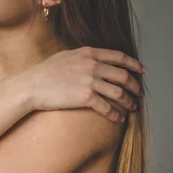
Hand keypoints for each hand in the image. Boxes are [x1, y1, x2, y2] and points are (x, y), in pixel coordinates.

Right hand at [27, 46, 144, 120]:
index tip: (142, 71)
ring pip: (118, 93)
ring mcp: (89, 81)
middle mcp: (92, 65)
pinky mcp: (85, 98)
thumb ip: (83, 57)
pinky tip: (119, 119)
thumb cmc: (44, 72)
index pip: (119, 57)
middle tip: (140, 94)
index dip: (134, 64)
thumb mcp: (65, 56)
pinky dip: (116, 114)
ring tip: (132, 108)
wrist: (31, 86)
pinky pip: (107, 107)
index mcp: (88, 53)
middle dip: (135, 86)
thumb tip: (95, 59)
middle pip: (122, 76)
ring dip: (128, 102)